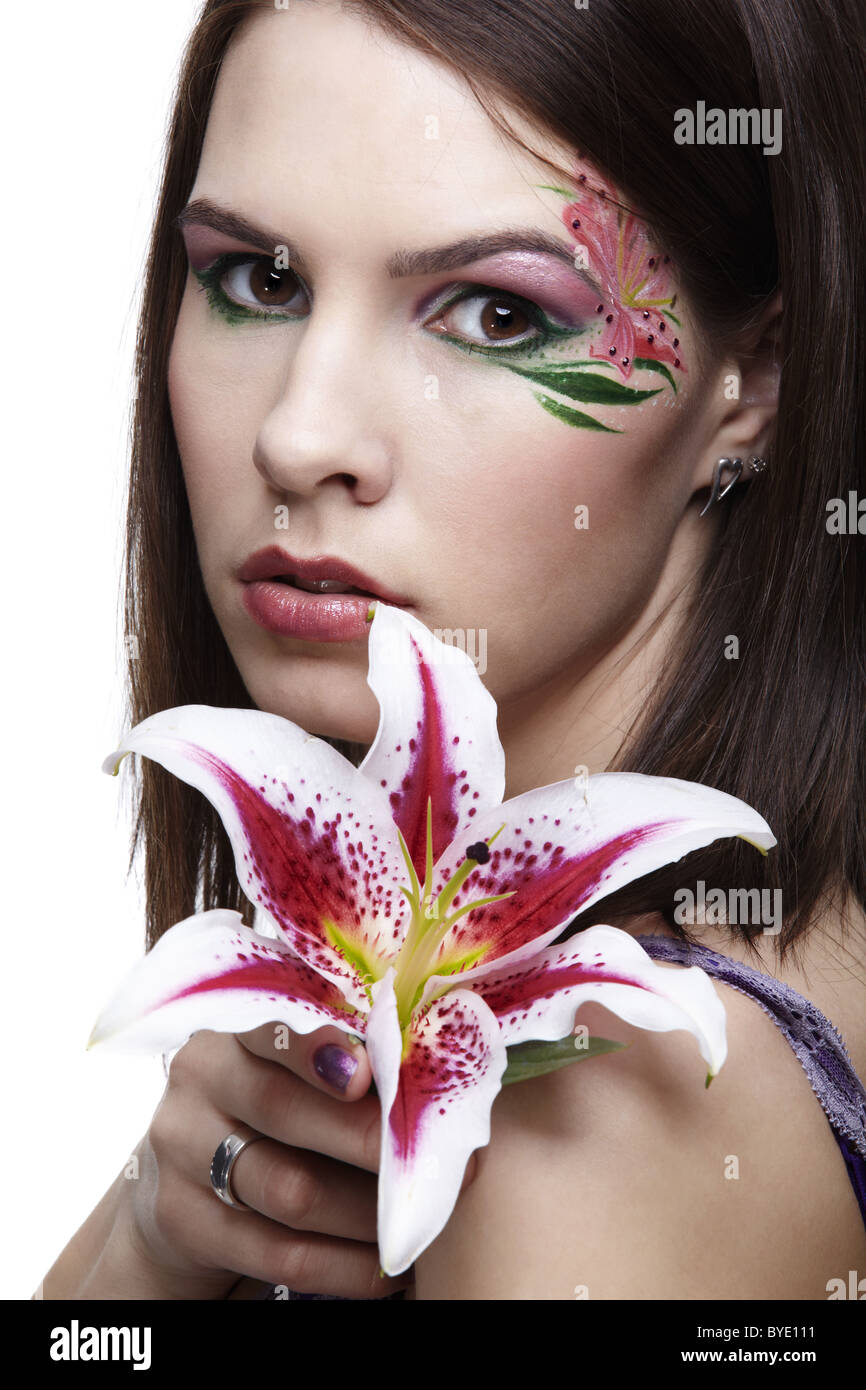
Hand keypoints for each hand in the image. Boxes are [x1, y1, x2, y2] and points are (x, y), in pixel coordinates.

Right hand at [115, 1020, 473, 1298]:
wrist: (187, 1183)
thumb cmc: (269, 1116)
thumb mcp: (291, 1077)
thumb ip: (346, 1068)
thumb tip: (433, 1080)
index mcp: (232, 1032)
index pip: (273, 1029)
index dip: (321, 1048)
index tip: (372, 1072)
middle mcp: (197, 1084)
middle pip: (283, 1109)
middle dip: (365, 1136)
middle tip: (435, 1157)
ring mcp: (181, 1155)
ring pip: (290, 1190)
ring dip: (369, 1211)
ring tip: (422, 1217)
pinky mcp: (183, 1222)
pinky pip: (281, 1254)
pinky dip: (348, 1266)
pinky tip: (390, 1269)